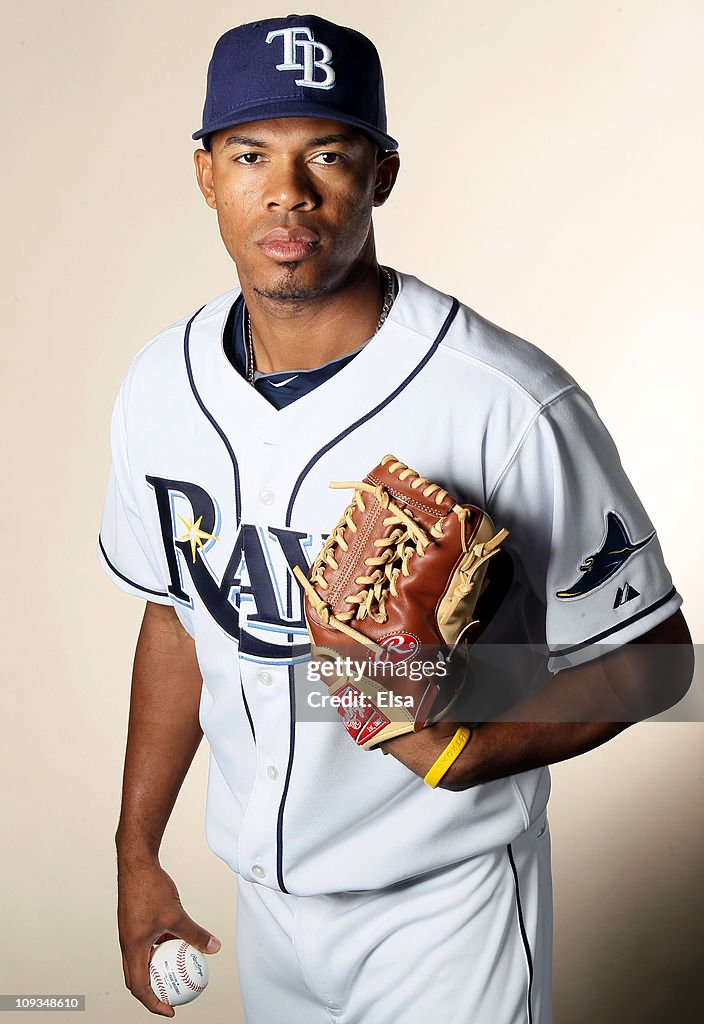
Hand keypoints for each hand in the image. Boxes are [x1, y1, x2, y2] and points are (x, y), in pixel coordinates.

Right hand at [117, 858, 220, 1016]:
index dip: (153, 1003)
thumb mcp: (176, 915)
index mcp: (133, 948)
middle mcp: (128, 943)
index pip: (138, 987)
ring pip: (142, 959)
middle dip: (153, 992)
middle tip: (172, 998)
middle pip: (136, 978)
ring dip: (157, 968)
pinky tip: (177, 942)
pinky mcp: (135, 921)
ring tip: (177, 973)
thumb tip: (213, 948)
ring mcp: (130, 932)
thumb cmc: (151, 888)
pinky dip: (159, 949)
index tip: (170, 1010)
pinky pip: (146, 943)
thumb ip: (194, 933)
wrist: (136, 864)